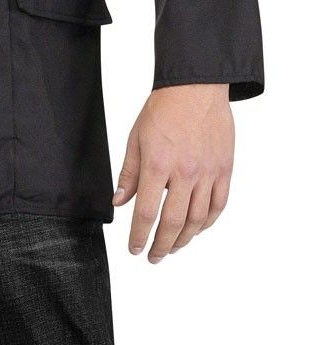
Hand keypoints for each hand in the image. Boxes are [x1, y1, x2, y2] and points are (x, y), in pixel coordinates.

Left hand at [112, 84, 233, 262]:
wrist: (196, 87)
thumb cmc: (163, 109)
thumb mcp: (136, 139)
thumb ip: (129, 173)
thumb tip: (119, 202)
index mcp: (158, 164)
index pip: (147, 212)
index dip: (140, 236)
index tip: (135, 249)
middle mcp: (185, 172)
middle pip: (174, 222)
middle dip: (161, 245)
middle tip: (154, 257)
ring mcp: (208, 172)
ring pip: (199, 218)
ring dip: (185, 239)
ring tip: (174, 247)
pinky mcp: (225, 168)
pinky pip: (219, 204)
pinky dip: (208, 222)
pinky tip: (198, 229)